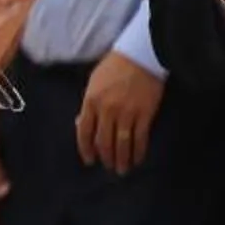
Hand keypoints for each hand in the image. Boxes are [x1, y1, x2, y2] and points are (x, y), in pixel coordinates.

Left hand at [75, 52, 164, 173]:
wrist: (141, 54)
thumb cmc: (115, 65)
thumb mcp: (94, 81)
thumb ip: (88, 104)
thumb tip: (80, 124)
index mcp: (91, 101)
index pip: (84, 132)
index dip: (86, 149)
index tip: (90, 160)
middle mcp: (107, 110)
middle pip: (103, 142)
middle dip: (105, 158)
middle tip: (109, 167)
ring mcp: (126, 113)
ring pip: (121, 144)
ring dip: (121, 160)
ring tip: (123, 169)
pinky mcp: (144, 114)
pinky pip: (140, 139)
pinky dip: (138, 152)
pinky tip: (138, 159)